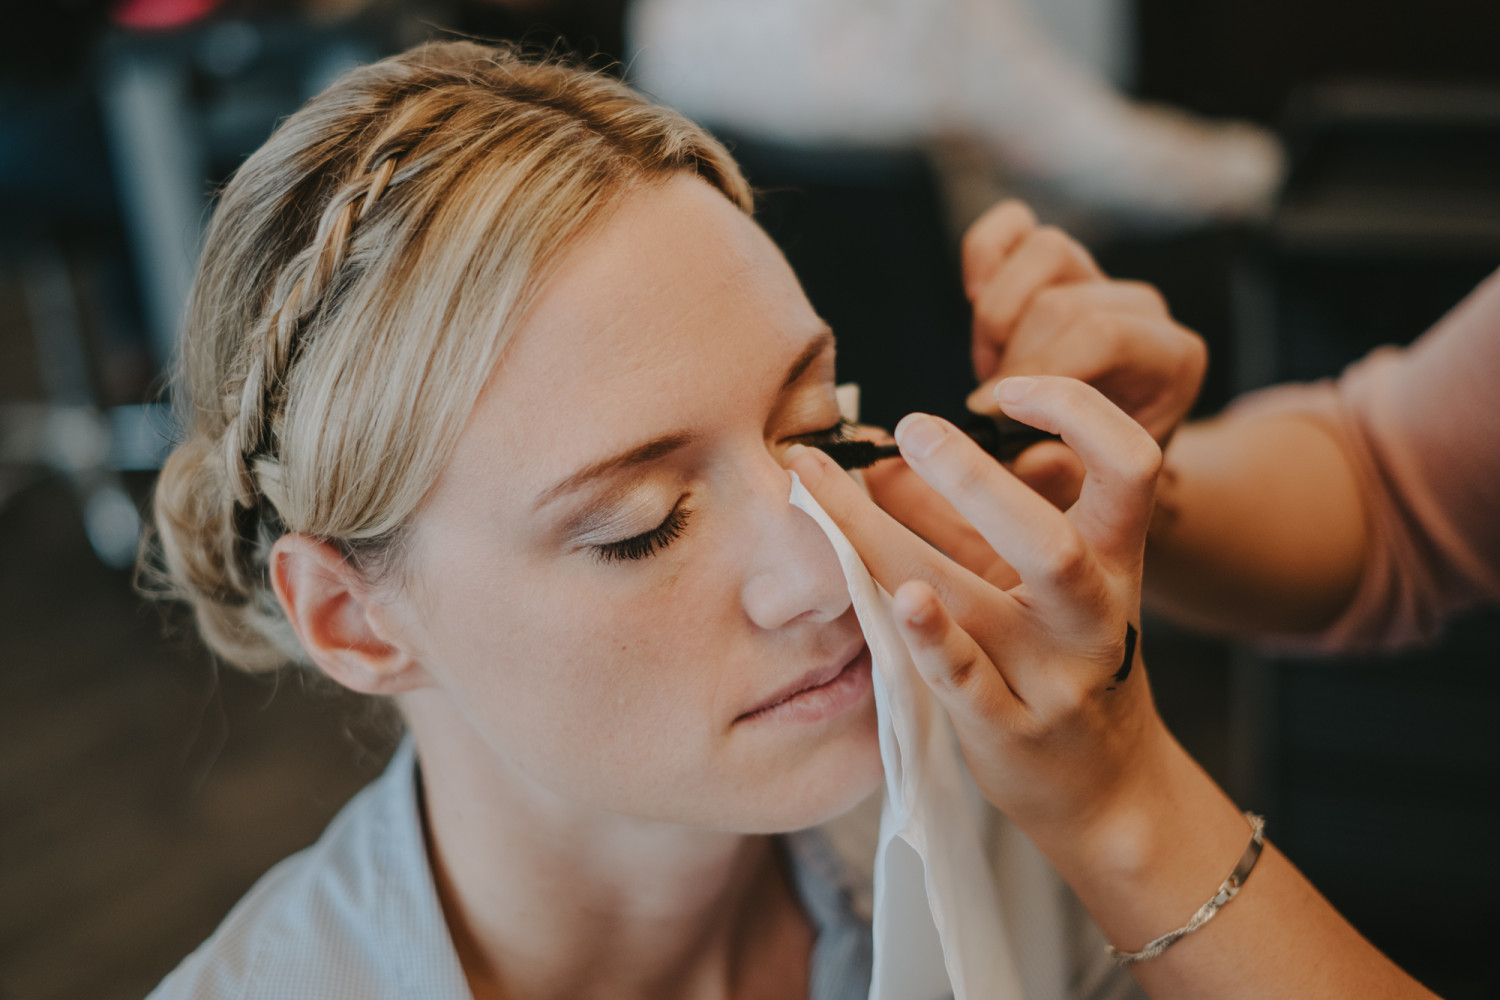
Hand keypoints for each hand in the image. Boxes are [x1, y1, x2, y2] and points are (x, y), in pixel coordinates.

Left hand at [790, 376, 1170, 839]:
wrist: (1107, 787)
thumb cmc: (1059, 659)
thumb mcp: (1030, 583)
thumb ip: (960, 523)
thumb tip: (875, 464)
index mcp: (1115, 560)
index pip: (1131, 464)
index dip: (1077, 412)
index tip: (1005, 388)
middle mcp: (1095, 616)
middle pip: (1051, 541)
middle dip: (976, 480)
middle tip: (910, 427)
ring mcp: (1054, 678)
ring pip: (984, 603)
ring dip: (905, 542)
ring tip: (841, 491)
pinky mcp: (1013, 730)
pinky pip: (968, 682)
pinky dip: (932, 640)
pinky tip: (895, 601)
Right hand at [961, 201, 1206, 507]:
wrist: (1098, 454)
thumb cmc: (1094, 475)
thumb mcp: (1087, 493)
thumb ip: (1061, 480)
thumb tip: (1028, 459)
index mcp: (1173, 361)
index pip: (1102, 335)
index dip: (1036, 369)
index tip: (984, 411)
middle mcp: (1146, 309)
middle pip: (1063, 303)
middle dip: (1012, 359)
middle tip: (988, 406)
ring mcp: (1101, 276)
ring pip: (1046, 251)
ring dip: (997, 316)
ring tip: (991, 367)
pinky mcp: (1058, 260)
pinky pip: (1013, 227)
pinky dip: (983, 258)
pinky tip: (975, 301)